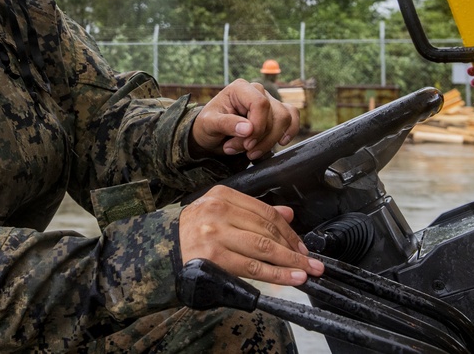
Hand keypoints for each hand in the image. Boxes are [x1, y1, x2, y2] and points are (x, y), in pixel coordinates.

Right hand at [179, 185, 323, 285]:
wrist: (162, 250)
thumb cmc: (193, 233)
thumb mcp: (220, 213)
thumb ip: (253, 213)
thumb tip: (288, 214)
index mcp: (221, 195)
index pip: (264, 211)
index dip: (289, 230)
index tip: (301, 244)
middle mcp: (217, 210)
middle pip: (267, 229)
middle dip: (293, 247)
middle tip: (311, 260)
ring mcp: (215, 233)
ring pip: (263, 248)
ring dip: (290, 262)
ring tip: (307, 271)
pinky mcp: (214, 256)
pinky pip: (253, 267)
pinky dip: (277, 274)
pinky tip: (292, 278)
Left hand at [189, 79, 298, 161]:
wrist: (212, 134)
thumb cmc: (209, 125)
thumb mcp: (209, 124)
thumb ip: (226, 124)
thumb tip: (249, 129)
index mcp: (240, 88)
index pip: (260, 104)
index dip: (258, 126)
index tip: (247, 144)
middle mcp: (257, 91)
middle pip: (274, 114)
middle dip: (259, 139)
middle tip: (241, 150)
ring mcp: (269, 101)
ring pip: (284, 119)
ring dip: (269, 141)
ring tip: (250, 152)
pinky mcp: (276, 112)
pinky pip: (292, 117)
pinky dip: (289, 131)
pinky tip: (280, 142)